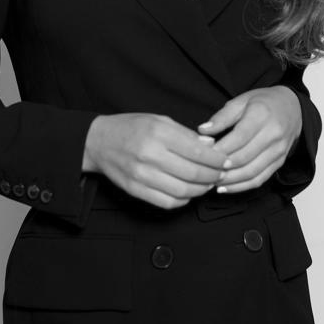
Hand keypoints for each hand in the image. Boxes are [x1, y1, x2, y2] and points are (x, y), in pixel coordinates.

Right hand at [82, 113, 228, 209]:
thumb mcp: (159, 121)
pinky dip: (183, 201)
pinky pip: (167, 202)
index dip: (217, 160)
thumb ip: (186, 134)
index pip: (197, 151)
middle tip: (220, 175)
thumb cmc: (130, 128)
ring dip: (200, 190)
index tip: (225, 161)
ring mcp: (142, 175)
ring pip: (183, 191)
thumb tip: (212, 146)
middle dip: (213, 176)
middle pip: (193, 173)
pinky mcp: (136, 190)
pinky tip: (188, 193)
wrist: (98, 142)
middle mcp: (150, 155)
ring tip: (206, 184)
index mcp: (158, 133)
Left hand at [196, 86, 301, 193]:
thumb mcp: (241, 101)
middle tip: (204, 171)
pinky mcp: (279, 162)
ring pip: (251, 172)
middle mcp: (273, 134)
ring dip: (230, 180)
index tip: (204, 156)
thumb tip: (202, 131)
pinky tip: (225, 188)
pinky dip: (241, 186)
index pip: (239, 137)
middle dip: (222, 167)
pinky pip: (260, 179)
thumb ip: (222, 117)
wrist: (292, 107)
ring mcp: (278, 150)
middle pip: (244, 157)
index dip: (220, 150)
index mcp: (261, 115)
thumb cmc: (263, 103)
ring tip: (211, 181)